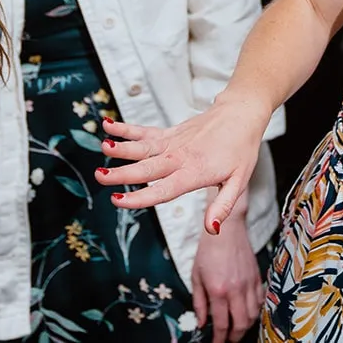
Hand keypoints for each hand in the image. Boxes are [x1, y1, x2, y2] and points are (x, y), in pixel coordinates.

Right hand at [97, 98, 268, 222]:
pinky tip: (108, 125)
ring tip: (103, 147)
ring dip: (122, 147)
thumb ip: (224, 205)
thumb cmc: (241, 149)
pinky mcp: (170, 132)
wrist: (242, 113)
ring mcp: (173, 142)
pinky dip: (126, 129)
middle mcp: (180, 156)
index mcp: (196, 172)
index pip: (165, 189)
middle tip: (100, 176)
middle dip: (122, 173)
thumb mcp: (239, 181)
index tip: (118, 200)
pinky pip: (145, 131)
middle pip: (148, 168)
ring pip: (143, 147)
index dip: (141, 196)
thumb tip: (213, 229)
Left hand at [191, 204, 263, 342]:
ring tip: (238, 328)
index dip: (219, 338)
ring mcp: (249, 283)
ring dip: (246, 326)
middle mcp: (236, 289)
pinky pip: (260, 301)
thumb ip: (199, 302)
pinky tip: (248, 311)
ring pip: (253, 315)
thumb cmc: (208, 250)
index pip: (222, 324)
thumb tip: (202, 322)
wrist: (226, 228)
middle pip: (241, 324)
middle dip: (235, 336)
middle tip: (228, 339)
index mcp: (218, 290)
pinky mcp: (257, 277)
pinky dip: (255, 311)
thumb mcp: (196, 276)